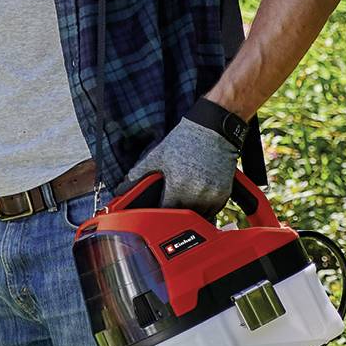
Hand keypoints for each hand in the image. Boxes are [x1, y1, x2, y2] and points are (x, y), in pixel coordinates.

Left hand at [113, 116, 239, 219]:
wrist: (211, 130)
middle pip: (183, 215)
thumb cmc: (183, 141)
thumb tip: (122, 187)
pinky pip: (214, 210)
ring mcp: (212, 194)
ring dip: (192, 211)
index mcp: (177, 186)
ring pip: (200, 215)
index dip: (161, 212)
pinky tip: (199, 197)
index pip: (166, 211)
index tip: (159, 208)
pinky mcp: (224, 193)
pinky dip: (207, 207)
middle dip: (176, 211)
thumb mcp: (157, 155)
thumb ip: (139, 173)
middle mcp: (196, 193)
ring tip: (186, 199)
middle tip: (172, 203)